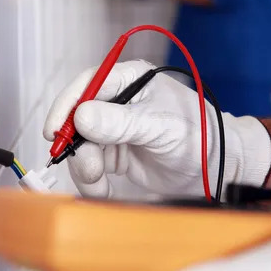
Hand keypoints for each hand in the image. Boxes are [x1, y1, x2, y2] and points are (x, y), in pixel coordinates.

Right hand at [43, 60, 270, 198]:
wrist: (216, 167)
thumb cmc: (198, 135)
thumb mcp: (158, 126)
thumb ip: (120, 122)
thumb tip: (80, 116)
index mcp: (131, 80)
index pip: (88, 84)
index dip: (67, 105)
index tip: (54, 130)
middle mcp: (119, 101)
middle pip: (79, 117)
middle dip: (77, 145)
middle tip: (88, 167)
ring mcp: (116, 128)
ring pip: (81, 144)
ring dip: (84, 166)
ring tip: (100, 183)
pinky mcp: (116, 153)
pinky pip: (91, 165)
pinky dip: (92, 180)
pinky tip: (104, 190)